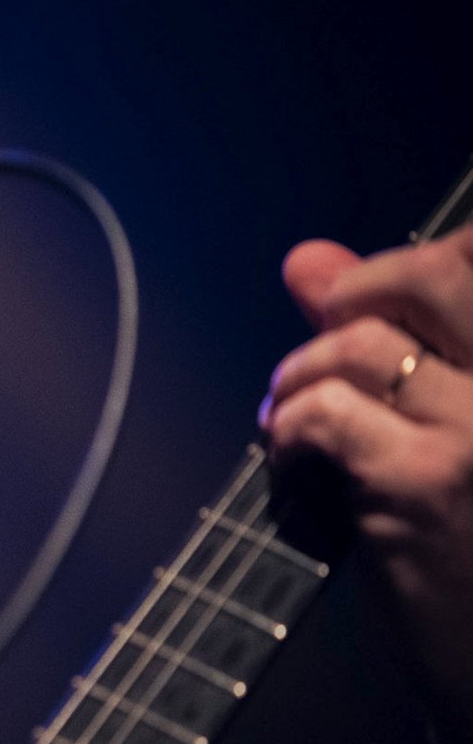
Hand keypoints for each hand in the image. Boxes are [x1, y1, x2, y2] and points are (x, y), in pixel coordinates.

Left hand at [262, 226, 472, 743]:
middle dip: (354, 293)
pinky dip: (288, 430)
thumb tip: (305, 258)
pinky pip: (325, 414)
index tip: (367, 296)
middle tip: (325, 347)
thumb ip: (402, 338)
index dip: (416, 260)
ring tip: (296, 418)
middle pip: (433, 276)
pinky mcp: (426, 486)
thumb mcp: (463, 432)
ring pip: (362, 346)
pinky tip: (295, 467)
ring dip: (302, 375)